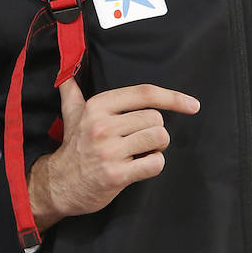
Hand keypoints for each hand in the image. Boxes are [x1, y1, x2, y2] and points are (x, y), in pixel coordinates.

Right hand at [28, 80, 199, 228]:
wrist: (59, 184)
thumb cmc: (73, 147)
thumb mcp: (71, 113)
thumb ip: (72, 89)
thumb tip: (66, 68)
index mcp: (97, 106)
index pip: (144, 94)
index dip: (173, 97)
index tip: (192, 105)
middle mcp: (102, 125)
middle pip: (156, 119)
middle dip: (155, 131)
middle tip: (140, 140)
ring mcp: (109, 150)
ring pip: (158, 139)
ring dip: (156, 148)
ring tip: (140, 152)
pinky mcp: (116, 174)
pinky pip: (155, 163)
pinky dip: (154, 165)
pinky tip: (139, 166)